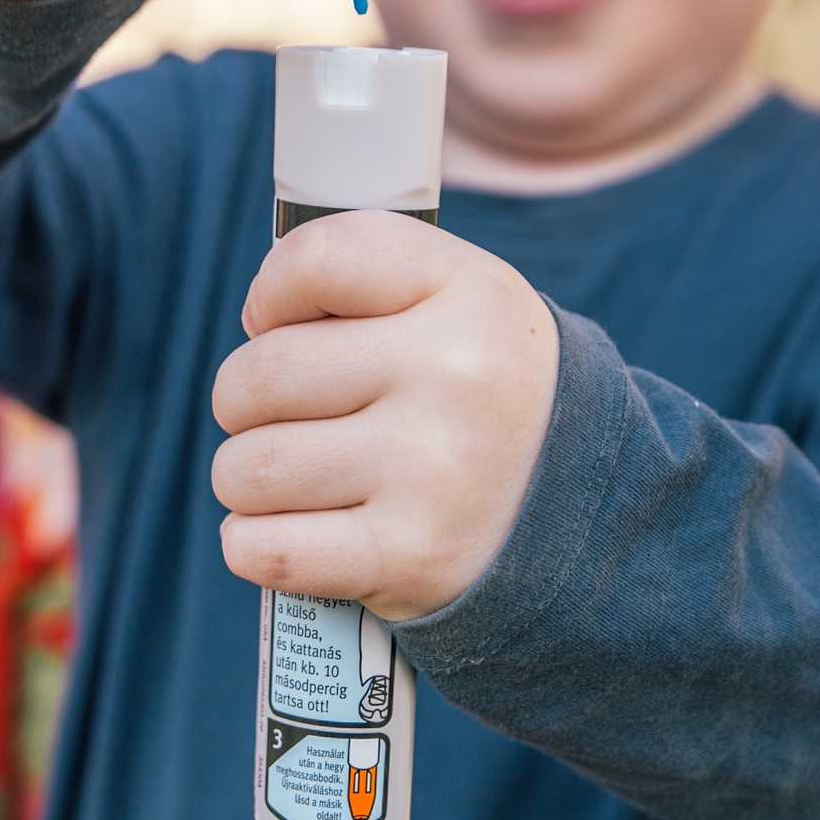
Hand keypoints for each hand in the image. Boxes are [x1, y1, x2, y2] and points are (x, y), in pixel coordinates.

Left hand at [212, 212, 558, 621]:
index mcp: (470, 295)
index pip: (319, 260)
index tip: (277, 322)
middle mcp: (456, 377)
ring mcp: (433, 474)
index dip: (273, 292)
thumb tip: (257, 319)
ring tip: (291, 477)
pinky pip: (260, 549)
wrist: (576, 514)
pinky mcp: (407, 559)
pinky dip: (251, 545)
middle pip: (261, 376)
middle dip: (243, 400)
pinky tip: (287, 530)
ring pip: (248, 468)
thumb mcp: (458, 300)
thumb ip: (363, 276)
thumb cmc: (474, 393)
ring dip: (246, 477)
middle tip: (278, 416)